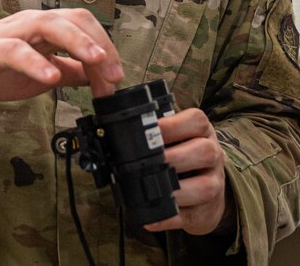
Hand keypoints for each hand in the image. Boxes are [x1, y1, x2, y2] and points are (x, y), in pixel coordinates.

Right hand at [0, 8, 123, 102]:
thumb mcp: (43, 72)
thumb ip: (71, 71)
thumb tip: (103, 76)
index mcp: (46, 27)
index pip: (84, 25)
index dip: (107, 47)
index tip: (117, 77)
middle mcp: (32, 23)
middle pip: (73, 18)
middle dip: (99, 42)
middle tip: (114, 73)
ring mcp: (11, 32)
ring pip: (48, 24)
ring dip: (77, 41)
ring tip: (96, 61)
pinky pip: (15, 50)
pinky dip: (36, 62)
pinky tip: (52, 76)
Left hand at [144, 108, 233, 236]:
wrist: (208, 187)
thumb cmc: (184, 154)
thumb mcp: (179, 137)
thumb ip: (159, 133)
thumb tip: (126, 132)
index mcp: (203, 132)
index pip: (196, 121)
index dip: (173, 125)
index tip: (152, 130)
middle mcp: (213, 156)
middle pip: (204, 152)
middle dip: (175, 157)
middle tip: (151, 161)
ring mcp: (214, 185)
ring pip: (204, 187)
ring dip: (176, 190)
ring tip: (153, 189)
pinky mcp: (206, 212)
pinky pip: (190, 216)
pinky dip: (169, 218)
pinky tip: (151, 218)